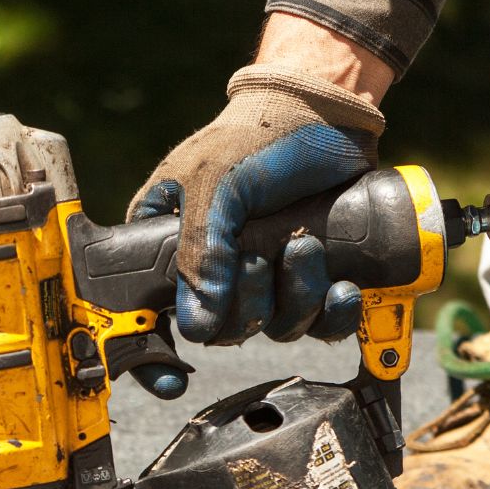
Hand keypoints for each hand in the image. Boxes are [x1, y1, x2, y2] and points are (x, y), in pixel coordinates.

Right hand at [130, 18, 391, 345]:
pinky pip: (318, 324)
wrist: (328, 110)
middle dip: (250, 305)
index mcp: (168, 246)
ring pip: (273, 329)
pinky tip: (342, 288)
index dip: (151, 356)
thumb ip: (201, 249)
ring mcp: (264, 276)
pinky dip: (333, 314)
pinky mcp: (310, 277)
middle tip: (261, 257)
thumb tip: (198, 323)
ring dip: (296, 298)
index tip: (168, 378)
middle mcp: (213, 269)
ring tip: (306, 247)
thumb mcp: (215, 183)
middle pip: (221, 331)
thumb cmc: (258, 133)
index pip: (146, 315)